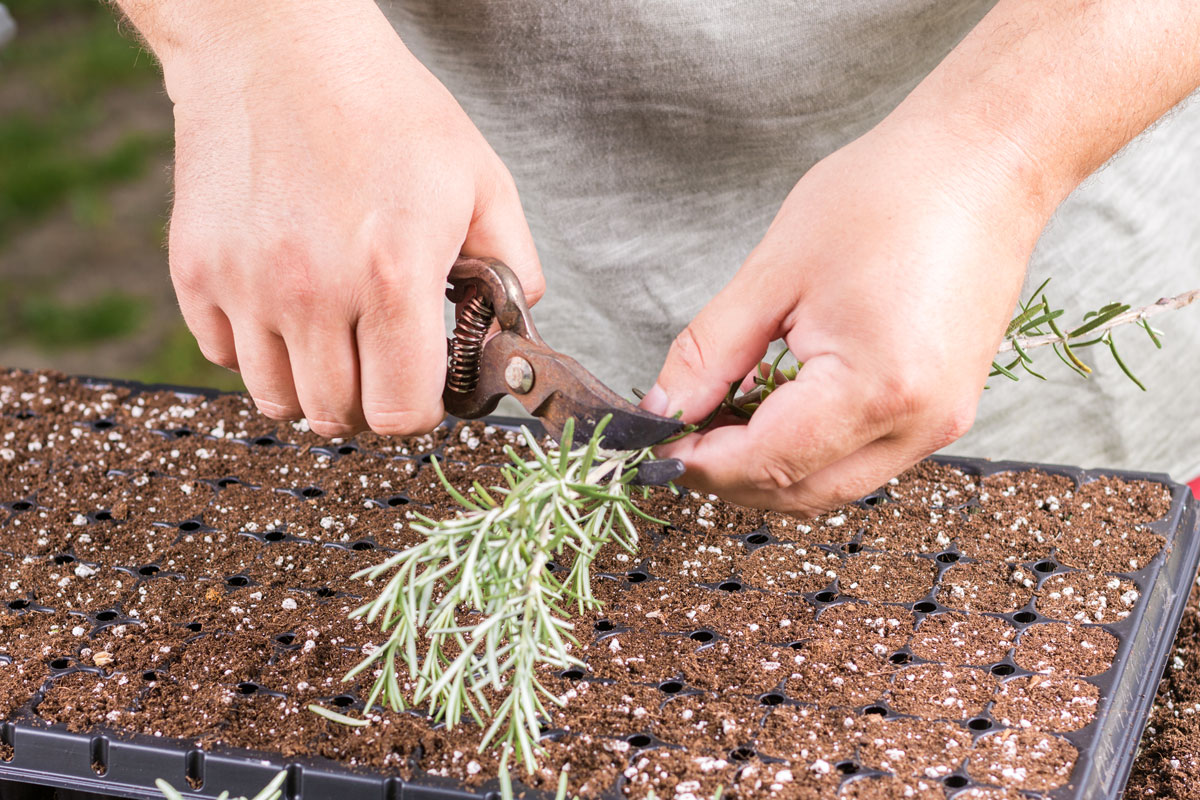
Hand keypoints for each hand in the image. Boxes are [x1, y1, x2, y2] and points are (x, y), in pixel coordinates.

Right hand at [161, 3, 541, 435]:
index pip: (402, 413)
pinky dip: (256, 348)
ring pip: (278, 401)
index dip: (420, 410)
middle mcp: (313, 292)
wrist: (280, 50)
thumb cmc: (387, 111)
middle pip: (338, 417)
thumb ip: (514, 267)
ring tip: (333, 335)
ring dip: (311, 384)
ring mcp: (246, 286)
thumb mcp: (481, 180)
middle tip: (380, 359)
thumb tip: (510, 330)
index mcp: (393, 275)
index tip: (422, 386)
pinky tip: (283, 303)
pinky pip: (224, 357)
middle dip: (369, 401)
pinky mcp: (195, 272)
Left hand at [642, 116, 1048, 514]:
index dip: (700, 463)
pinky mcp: (945, 411)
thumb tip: (664, 410)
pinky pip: (863, 458)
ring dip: (769, 468)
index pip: (765, 463)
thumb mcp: (774, 272)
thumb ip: (709, 355)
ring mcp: (940, 424)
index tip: (656, 442)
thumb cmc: (888, 196)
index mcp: (875, 389)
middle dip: (729, 477)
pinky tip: (776, 406)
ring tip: (723, 417)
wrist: (983, 164)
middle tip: (681, 435)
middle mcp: (919, 424)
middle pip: (800, 492)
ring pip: (832, 485)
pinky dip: (810, 449)